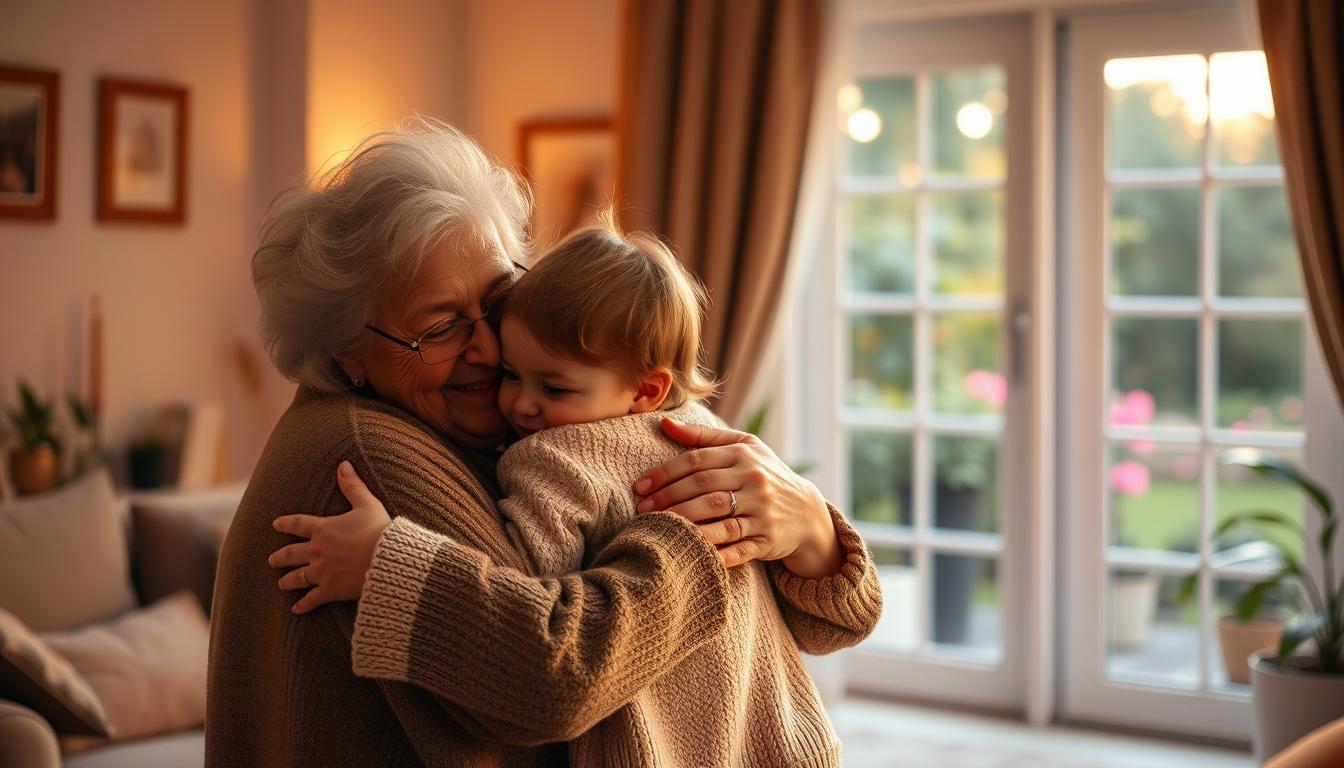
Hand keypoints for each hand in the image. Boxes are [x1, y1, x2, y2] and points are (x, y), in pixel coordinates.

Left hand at [268, 461, 391, 613]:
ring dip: (287, 581)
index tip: (276, 525)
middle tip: (272, 560)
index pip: (298, 524)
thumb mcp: (367, 504)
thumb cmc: (380, 531)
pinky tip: (295, 609)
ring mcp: (322, 572)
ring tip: (281, 583)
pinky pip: (312, 599)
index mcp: (324, 529)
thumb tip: (343, 464)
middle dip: (280, 557)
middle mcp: (317, 551)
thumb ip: (353, 486)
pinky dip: (303, 605)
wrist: (389, 560)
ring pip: (297, 578)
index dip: (285, 524)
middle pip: (290, 554)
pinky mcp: (330, 590)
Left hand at [635, 418, 842, 575]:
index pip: (696, 461)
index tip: (640, 486)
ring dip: (682, 523)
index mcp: (744, 455)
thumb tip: (663, 423)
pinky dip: (711, 550)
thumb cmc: (764, 475)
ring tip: (656, 527)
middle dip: (667, 499)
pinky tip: (688, 551)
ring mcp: (762, 512)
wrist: (807, 513)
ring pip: (716, 517)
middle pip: (703, 488)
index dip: (664, 473)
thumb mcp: (742, 448)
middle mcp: (755, 481)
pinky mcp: (767, 540)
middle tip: (641, 509)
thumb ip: (703, 437)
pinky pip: (735, 547)